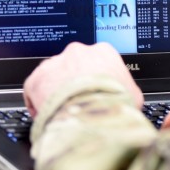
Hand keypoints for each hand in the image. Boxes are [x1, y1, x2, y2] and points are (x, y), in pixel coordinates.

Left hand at [23, 42, 143, 117]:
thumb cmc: (115, 105)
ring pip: (54, 77)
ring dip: (57, 92)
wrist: (92, 115)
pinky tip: (48, 117)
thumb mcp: (134, 96)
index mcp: (104, 52)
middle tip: (79, 102)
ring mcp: (55, 63)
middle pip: (74, 67)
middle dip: (75, 83)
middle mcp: (77, 52)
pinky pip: (35, 91)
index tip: (95, 92)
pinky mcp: (37, 79)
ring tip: (63, 112)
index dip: (97, 80)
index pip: (98, 63)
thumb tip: (130, 100)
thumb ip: (128, 92)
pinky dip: (39, 104)